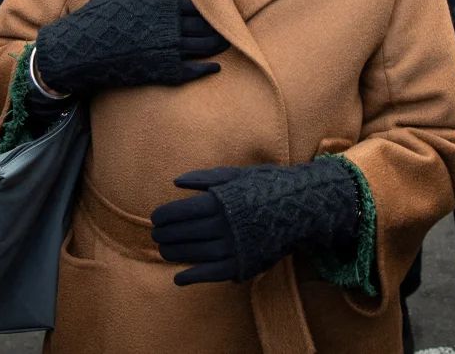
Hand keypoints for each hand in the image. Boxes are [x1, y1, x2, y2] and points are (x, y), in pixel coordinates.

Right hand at [32, 0, 226, 96]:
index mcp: (159, 4)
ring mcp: (168, 49)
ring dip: (216, 46)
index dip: (204, 12)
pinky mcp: (162, 70)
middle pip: (204, 26)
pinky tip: (215, 68)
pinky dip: (206, 69)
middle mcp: (169, 25)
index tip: (214, 13)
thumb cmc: (94, 21)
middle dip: (217, 28)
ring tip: (226, 45)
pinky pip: (192, 70)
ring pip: (203, 46)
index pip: (193, 6)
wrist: (80, 52)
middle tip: (228, 30)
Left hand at [151, 158, 359, 285]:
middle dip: (166, 235)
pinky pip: (213, 274)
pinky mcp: (243, 264)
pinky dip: (193, 277)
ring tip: (164, 251)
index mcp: (219, 202)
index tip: (155, 219)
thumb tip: (175, 182)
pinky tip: (179, 278)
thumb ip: (204, 179)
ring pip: (195, 254)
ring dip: (175, 254)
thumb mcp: (235, 175)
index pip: (181, 212)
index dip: (164, 217)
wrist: (299, 207)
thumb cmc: (264, 187)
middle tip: (156, 236)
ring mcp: (233, 247)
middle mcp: (224, 226)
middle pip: (184, 234)